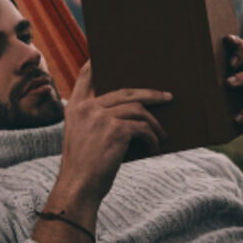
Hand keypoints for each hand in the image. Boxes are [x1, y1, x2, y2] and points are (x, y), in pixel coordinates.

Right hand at [53, 62, 170, 206]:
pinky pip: (143, 129)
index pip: (86, 76)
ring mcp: (101, 117)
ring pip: (138, 110)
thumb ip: (95, 120)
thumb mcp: (81, 137)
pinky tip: (153, 149)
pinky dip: (152, 139)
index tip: (105, 54)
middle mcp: (86, 108)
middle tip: (167, 97)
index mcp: (75, 108)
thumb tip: (132, 111)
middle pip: (125, 91)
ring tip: (162, 135)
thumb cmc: (84, 167)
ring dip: (154, 124)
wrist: (78, 188)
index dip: (96, 63)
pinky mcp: (115, 130)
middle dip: (150, 94)